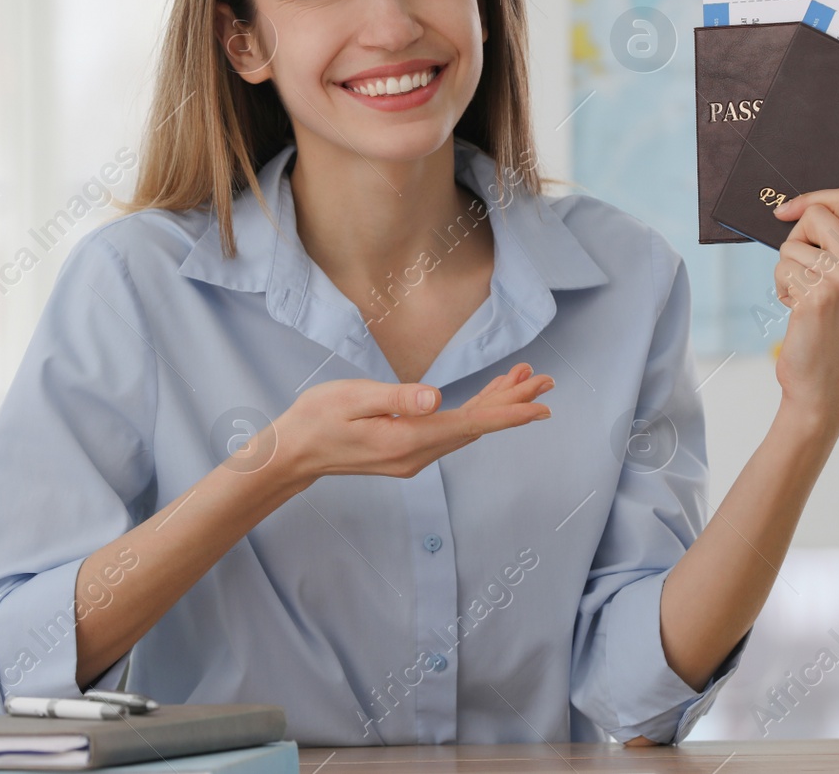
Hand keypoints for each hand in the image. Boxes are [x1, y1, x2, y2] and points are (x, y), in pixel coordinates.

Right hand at [272, 362, 554, 487]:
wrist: (293, 454)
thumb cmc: (316, 419)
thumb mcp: (351, 399)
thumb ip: (396, 398)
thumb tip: (435, 398)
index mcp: (406, 439)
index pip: (469, 425)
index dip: (508, 414)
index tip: (540, 406)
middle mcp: (417, 454)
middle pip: (476, 427)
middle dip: (513, 403)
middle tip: (545, 380)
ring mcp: (414, 456)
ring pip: (467, 429)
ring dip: (496, 407)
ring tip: (525, 381)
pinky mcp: (408, 451)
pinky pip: (451, 432)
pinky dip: (474, 413)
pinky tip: (486, 398)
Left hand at [769, 188, 838, 432]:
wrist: (824, 384)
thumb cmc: (826, 330)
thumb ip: (836, 249)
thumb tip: (799, 211)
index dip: (814, 198)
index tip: (787, 212)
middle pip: (816, 216)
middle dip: (794, 238)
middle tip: (798, 268)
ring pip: (791, 245)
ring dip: (786, 271)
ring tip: (801, 299)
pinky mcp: (819, 296)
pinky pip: (783, 268)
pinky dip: (780, 288)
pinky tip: (795, 311)